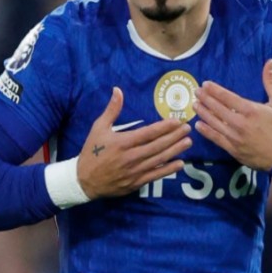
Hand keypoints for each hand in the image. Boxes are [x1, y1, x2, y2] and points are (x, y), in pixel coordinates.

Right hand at [75, 88, 191, 198]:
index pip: (148, 133)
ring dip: (175, 150)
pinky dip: (169, 170)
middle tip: (187, 129)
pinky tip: (180, 163)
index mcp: (122, 142)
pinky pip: (156, 175)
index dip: (164, 127)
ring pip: (159, 159)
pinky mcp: (136, 182)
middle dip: (174, 136)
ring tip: (187, 142)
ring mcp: (134, 171)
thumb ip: (111, 110)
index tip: (177, 121)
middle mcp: (131, 157)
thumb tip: (118, 90)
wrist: (84, 180)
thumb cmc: (92, 152)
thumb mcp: (98, 128)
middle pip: (158, 145)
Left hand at [194, 60, 271, 170]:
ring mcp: (235, 137)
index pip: (227, 97)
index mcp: (251, 110)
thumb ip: (271, 82)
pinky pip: (216, 138)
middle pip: (217, 109)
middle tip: (196, 92)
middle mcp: (241, 123)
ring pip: (214, 123)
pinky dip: (206, 131)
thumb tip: (270, 62)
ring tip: (195, 105)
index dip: (214, 90)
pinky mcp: (233, 149)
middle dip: (205, 99)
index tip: (205, 84)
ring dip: (203, 113)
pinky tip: (198, 125)